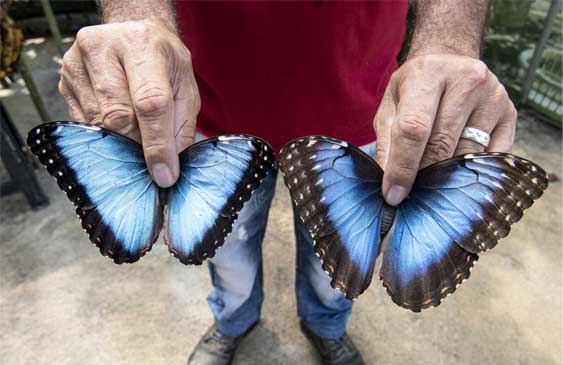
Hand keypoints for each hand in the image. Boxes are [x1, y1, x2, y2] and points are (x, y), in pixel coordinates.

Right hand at [58, 20, 199, 186]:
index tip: (164, 174)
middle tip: (151, 155)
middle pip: (119, 116)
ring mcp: (77, 63)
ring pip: (98, 124)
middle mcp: (103, 48)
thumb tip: (168, 168)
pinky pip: (84, 124)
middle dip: (138, 144)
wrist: (134, 37)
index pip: (149, 102)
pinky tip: (118, 124)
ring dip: (121, 141)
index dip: (157, 144)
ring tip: (136, 133)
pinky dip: (105, 134)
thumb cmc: (163, 63)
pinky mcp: (64, 81)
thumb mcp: (185, 87)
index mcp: (143, 44)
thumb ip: (180, 126)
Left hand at [374, 54, 516, 205]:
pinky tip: (457, 176)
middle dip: (422, 175)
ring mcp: (493, 96)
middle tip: (410, 194)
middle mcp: (465, 80)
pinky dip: (473, 173)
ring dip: (447, 176)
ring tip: (431, 184)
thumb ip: (387, 144)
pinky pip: (491, 157)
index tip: (393, 195)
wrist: (451, 61)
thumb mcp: (390, 107)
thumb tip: (390, 187)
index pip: (413, 129)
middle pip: (442, 145)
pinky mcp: (510, 113)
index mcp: (427, 74)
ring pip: (467, 155)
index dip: (402, 167)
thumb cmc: (414, 90)